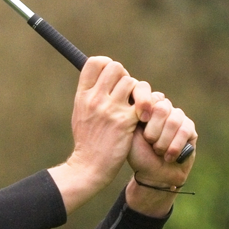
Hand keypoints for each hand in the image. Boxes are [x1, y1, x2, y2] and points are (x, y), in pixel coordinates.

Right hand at [47, 56, 139, 212]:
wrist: (89, 165)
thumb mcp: (80, 113)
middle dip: (124, 76)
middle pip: (116, 68)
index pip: (95, 63)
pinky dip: (148, 106)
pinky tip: (143, 116)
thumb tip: (103, 77)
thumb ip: (90, 95)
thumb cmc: (87, 140)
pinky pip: (145, 101)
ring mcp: (111, 109)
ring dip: (138, 92)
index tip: (111, 77)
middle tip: (126, 91)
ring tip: (135, 105)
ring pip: (133, 83)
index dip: (107, 64)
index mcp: (82, 95)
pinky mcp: (127, 120)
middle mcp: (95, 99)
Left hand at [125, 91, 196, 215]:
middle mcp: (161, 107)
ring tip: (157, 151)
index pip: (146, 91)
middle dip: (153, 129)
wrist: (152, 174)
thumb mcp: (127, 132)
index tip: (139, 122)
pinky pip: (185, 130)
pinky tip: (168, 156)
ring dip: (163, 140)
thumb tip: (135, 95)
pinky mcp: (190, 128)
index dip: (143, 106)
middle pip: (161, 107)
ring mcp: (177, 116)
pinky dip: (174, 146)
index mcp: (143, 105)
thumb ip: (131, 112)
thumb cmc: (137, 153)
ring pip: (174, 119)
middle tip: (149, 142)